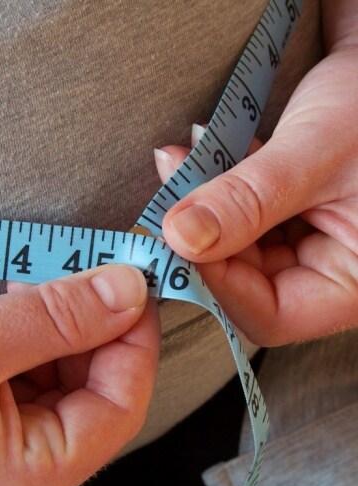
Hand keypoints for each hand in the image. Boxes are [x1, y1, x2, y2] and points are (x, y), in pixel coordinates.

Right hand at [0, 264, 158, 485]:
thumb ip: (55, 316)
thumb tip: (126, 291)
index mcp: (22, 480)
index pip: (119, 408)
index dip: (136, 340)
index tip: (137, 285)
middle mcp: (16, 477)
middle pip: (95, 393)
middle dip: (97, 327)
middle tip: (92, 270)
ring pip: (63, 381)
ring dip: (62, 326)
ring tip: (44, 279)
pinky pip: (29, 379)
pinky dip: (33, 338)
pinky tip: (19, 303)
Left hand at [155, 31, 357, 344]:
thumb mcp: (317, 148)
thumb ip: (249, 198)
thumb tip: (179, 238)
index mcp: (356, 280)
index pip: (271, 315)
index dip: (217, 283)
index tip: (177, 236)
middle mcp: (332, 269)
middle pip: (246, 282)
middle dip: (200, 236)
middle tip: (169, 189)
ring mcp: (309, 242)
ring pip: (236, 248)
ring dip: (202, 208)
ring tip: (181, 159)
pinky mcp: (290, 214)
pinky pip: (241, 218)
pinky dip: (216, 190)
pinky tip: (198, 153)